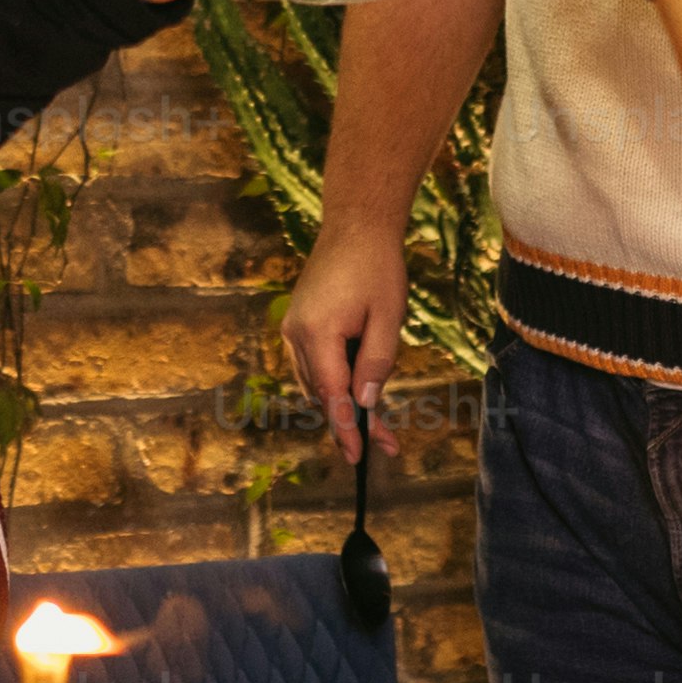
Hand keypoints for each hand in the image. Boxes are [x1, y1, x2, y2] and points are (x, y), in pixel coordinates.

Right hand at [278, 222, 404, 459]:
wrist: (356, 227)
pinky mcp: (298, 324)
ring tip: (378, 426)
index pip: (330, 394)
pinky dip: (333, 382)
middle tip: (384, 444)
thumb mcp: (388, 317)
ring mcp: (293, 329)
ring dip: (342, 403)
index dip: (345, 428)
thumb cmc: (377, 268)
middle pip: (321, 393)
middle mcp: (296, 334)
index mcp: (317, 333)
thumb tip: (364, 405)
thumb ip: (376, 363)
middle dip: (350, 421)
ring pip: (316, 382)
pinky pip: (314, 365)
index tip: (357, 456)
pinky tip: (357, 390)